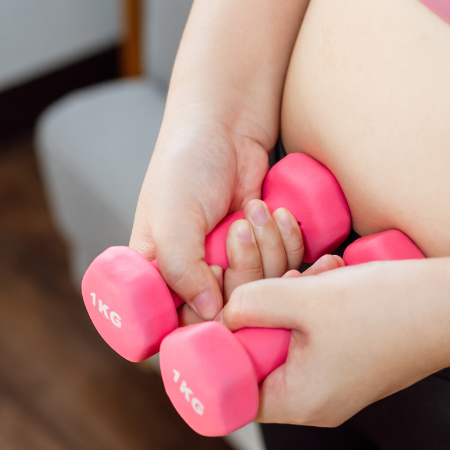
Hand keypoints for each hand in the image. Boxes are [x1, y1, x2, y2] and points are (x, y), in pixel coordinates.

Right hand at [129, 116, 271, 321]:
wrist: (227, 124)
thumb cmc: (187, 163)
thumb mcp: (173, 216)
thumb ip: (180, 269)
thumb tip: (209, 314)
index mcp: (159, 276)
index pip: (178, 325)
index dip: (203, 316)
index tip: (217, 284)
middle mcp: (196, 278)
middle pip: (230, 311)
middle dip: (244, 270)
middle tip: (236, 229)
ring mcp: (235, 266)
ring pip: (264, 291)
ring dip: (269, 249)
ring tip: (253, 210)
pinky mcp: (267, 252)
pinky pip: (289, 270)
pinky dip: (290, 243)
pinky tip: (278, 213)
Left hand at [220, 256, 449, 425]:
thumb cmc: (389, 308)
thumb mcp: (308, 298)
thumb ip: (253, 302)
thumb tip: (224, 310)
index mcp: (298, 402)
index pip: (232, 388)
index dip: (217, 348)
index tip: (216, 307)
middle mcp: (314, 401)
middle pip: (258, 356)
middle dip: (255, 304)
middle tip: (258, 259)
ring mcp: (334, 380)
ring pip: (287, 336)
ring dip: (286, 292)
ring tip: (303, 258)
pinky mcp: (352, 359)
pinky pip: (315, 331)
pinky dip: (314, 299)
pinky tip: (331, 269)